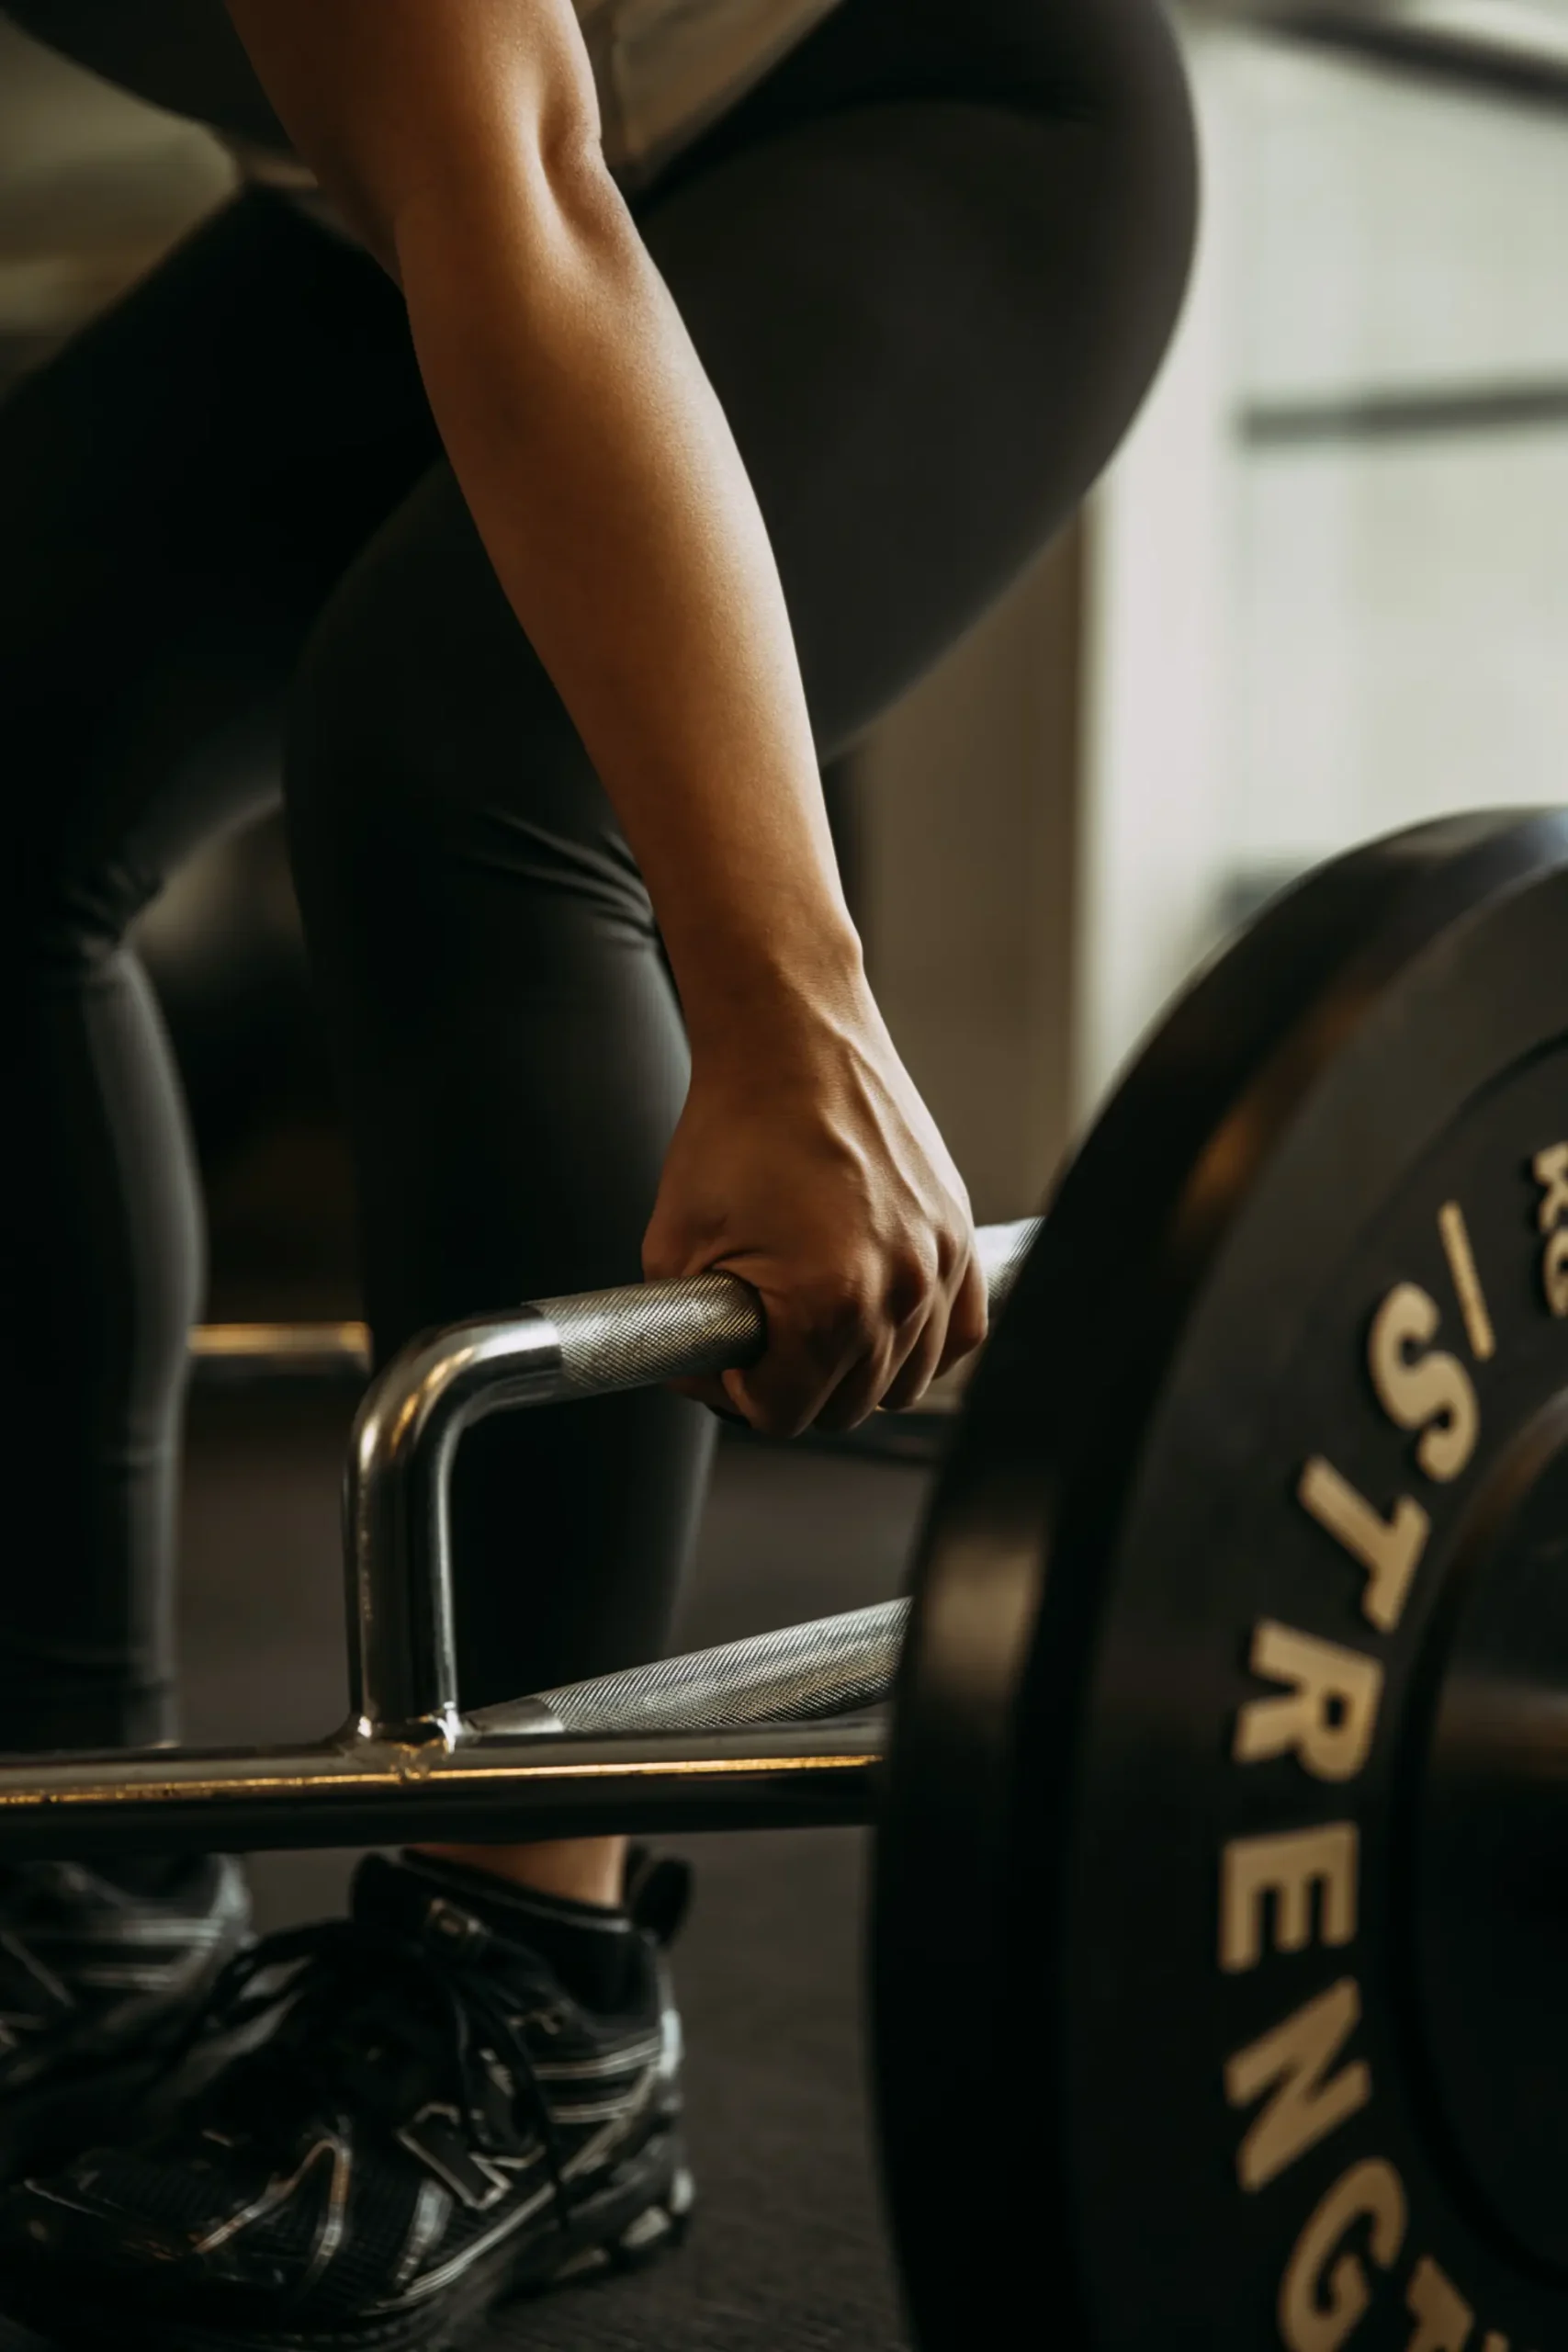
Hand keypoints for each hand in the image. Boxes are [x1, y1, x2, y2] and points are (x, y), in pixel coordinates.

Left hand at [642, 987, 985, 1436]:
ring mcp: (938, 1262)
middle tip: (761, 1333)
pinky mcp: (960, 1235)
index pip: (784, 1415)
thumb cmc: (734, 1127)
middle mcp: (897, 1290)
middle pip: (847, 1408)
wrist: (793, 1040)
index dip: (741, 1392)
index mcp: (825, 1302)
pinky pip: (958, 1335)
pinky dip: (918, 1341)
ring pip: (905, 1382)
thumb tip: (711, 1379)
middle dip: (795, 1383)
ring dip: (856, 1368)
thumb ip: (686, 1337)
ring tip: (812, 1318)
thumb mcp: (674, 1247)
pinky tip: (876, 1315)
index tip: (729, 1354)